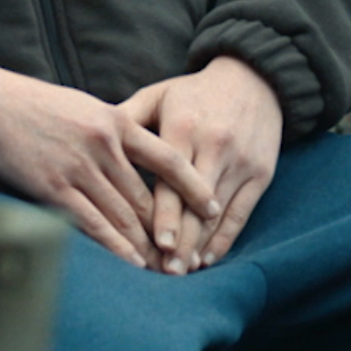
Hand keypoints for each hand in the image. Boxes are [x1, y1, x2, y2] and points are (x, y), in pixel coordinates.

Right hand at [0, 60, 220, 269]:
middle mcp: (105, 145)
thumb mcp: (87, 108)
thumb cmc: (36, 106)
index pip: (169, 159)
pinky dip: (116, 247)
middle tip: (190, 255)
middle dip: (170, 230)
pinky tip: (132, 263)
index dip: (195, 187)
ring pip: (124, 215)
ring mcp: (79, 167)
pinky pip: (92, 223)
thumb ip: (114, 133)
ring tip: (167, 268)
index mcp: (118, 122)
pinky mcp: (52, 188)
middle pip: (147, 197)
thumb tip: (136, 162)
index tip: (214, 207)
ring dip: (147, 246)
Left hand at [116, 56, 283, 275]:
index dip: (164, 216)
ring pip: (218, 213)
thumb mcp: (158, 96)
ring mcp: (241, 162)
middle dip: (181, 241)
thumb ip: (125, 119)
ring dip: (199, 245)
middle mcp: (215, 146)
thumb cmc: (194, 92)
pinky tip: (207, 259)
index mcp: (185, 128)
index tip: (154, 245)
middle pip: (195, 204)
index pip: (171, 180)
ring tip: (181, 271)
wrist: (254, 79)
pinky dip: (225, 239)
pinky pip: (242, 213)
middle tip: (164, 272)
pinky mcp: (261, 173)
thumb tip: (90, 143)